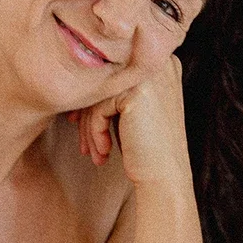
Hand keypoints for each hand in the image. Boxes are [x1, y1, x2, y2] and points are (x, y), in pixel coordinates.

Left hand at [66, 56, 191, 189]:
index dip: (95, 99)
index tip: (80, 123)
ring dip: (89, 127)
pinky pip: (99, 107)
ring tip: (92, 152)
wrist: (165, 178)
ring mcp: (149, 77)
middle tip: (83, 141)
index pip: (114, 75)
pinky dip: (95, 132)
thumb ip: (112, 91)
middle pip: (105, 82)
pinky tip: (103, 153)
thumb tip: (77, 86)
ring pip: (99, 95)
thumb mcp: (130, 112)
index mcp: (159, 63)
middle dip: (88, 114)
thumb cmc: (146, 149)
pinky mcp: (136, 93)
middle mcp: (158, 64)